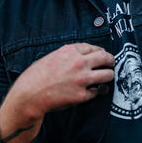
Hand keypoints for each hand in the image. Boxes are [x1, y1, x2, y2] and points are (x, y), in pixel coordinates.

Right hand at [0, 43, 114, 142]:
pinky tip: (92, 90)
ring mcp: (82, 79)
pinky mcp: (82, 95)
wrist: (29, 94)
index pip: (94, 48)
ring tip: (107, 77)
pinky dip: (95, 91)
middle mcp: (79, 63)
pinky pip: (97, 91)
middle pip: (106, 58)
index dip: (100, 51)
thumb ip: (70, 54)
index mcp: (71, 51)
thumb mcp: (53, 56)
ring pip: (108, 74)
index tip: (102, 54)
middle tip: (112, 63)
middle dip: (111, 61)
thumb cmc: (37, 76)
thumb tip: (86, 55)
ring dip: (109, 75)